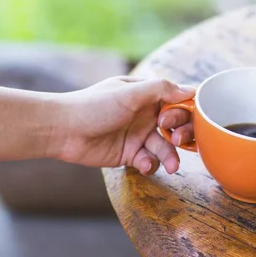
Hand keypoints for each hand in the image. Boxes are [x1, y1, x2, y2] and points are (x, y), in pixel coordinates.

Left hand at [55, 76, 196, 174]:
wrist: (64, 130)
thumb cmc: (94, 106)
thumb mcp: (129, 93)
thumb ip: (161, 90)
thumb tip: (191, 91)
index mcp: (146, 95)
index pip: (177, 101)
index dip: (185, 112)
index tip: (181, 120)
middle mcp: (144, 114)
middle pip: (175, 126)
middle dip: (181, 135)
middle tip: (178, 141)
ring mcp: (137, 135)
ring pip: (164, 147)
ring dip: (170, 156)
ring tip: (171, 167)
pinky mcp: (128, 154)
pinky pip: (148, 161)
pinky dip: (149, 164)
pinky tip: (141, 164)